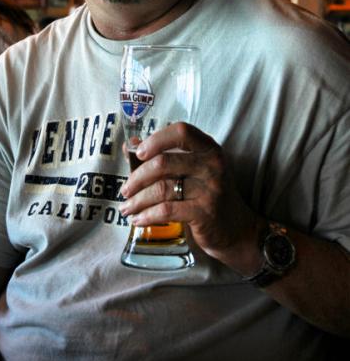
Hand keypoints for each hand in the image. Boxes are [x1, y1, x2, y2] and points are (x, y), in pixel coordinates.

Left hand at [120, 122, 260, 270]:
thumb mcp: (193, 170)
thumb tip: (130, 145)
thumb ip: (164, 155)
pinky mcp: (204, 212)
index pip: (181, 131)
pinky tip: (139, 219)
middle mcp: (212, 165)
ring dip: (138, 200)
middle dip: (137, 178)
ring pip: (162, 188)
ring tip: (127, 208)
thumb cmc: (208, 194)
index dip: (156, 140)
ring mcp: (210, 189)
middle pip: (163, 163)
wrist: (236, 229)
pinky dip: (148, 215)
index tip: (138, 153)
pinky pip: (167, 210)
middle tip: (125, 190)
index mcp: (209, 149)